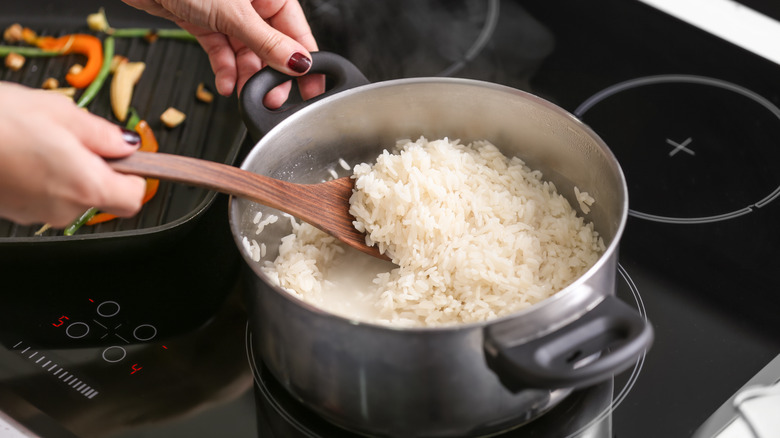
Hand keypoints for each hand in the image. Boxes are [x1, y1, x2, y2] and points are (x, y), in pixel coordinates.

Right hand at [0, 82, 145, 227]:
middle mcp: (64, 208)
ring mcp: (35, 214)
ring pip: (68, 195)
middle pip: (100, 196)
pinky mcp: (12, 212)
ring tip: (39, 140)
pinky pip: (40, 196)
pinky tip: (19, 152)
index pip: (133, 197)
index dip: (134, 176)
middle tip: (73, 137)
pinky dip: (39, 177)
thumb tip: (126, 144)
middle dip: (95, 169)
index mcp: (87, 185)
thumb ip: (102, 133)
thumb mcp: (61, 112)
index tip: (126, 157)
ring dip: (64, 171)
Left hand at [122, 0, 323, 107]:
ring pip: (246, 53)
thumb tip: (298, 63)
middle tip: (272, 98)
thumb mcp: (235, 13)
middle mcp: (254, 3)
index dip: (306, 63)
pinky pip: (222, 51)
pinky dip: (224, 69)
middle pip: (272, 47)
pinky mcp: (205, 22)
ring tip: (246, 95)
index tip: (311, 89)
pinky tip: (226, 84)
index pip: (298, 34)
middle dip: (271, 75)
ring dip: (246, 77)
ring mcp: (228, 13)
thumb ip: (267, 42)